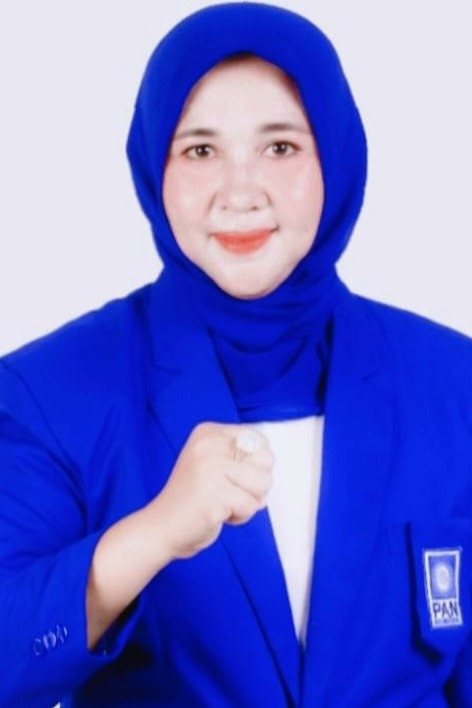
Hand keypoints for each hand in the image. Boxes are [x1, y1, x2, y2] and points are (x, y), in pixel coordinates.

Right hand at [149, 422, 273, 558]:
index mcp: (208, 433)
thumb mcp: (213, 463)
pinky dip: (239, 517)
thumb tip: (269, 456)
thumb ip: (241, 456)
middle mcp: (209, 444)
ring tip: (222, 502)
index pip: (259, 440)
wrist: (162, 527)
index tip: (230, 475)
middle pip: (266, 459)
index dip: (255, 465)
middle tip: (227, 491)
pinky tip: (217, 513)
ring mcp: (211, 468)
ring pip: (263, 483)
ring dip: (248, 501)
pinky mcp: (216, 494)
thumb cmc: (192, 499)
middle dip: (255, 484)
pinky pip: (251, 506)